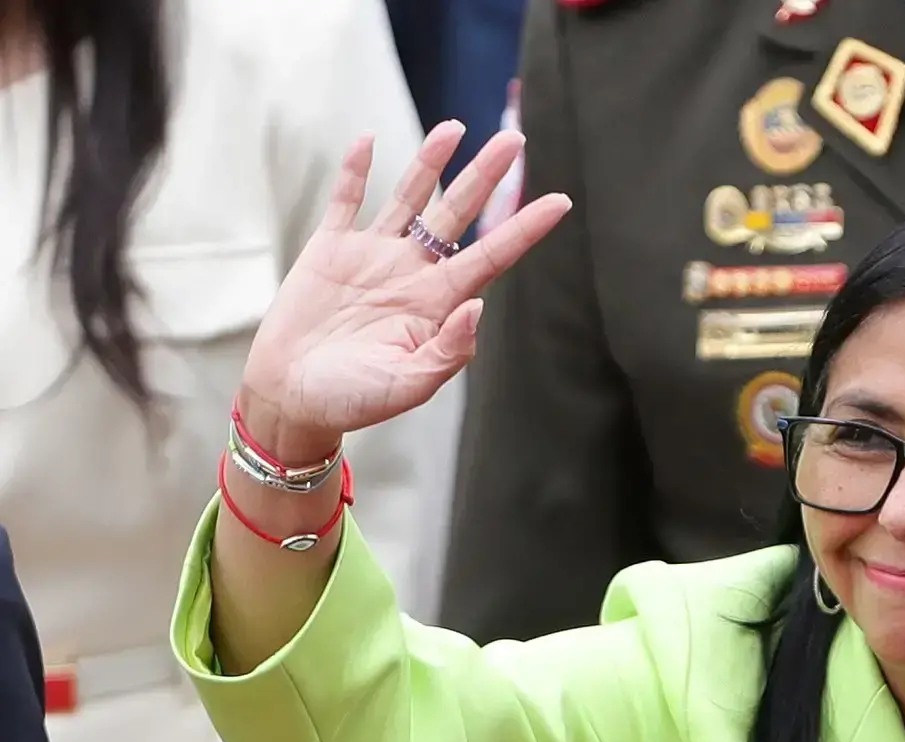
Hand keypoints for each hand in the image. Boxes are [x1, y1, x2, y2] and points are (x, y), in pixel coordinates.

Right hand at [235, 120, 571, 464]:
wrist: (293, 397)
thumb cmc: (354, 400)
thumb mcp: (410, 385)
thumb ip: (448, 351)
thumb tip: (478, 307)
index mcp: (438, 304)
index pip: (492, 256)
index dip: (525, 229)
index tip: (561, 202)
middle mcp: (412, 273)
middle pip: (458, 214)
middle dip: (485, 177)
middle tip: (515, 140)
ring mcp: (372, 257)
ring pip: (410, 198)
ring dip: (431, 163)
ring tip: (455, 128)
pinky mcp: (330, 250)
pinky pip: (347, 201)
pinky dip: (356, 170)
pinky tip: (369, 139)